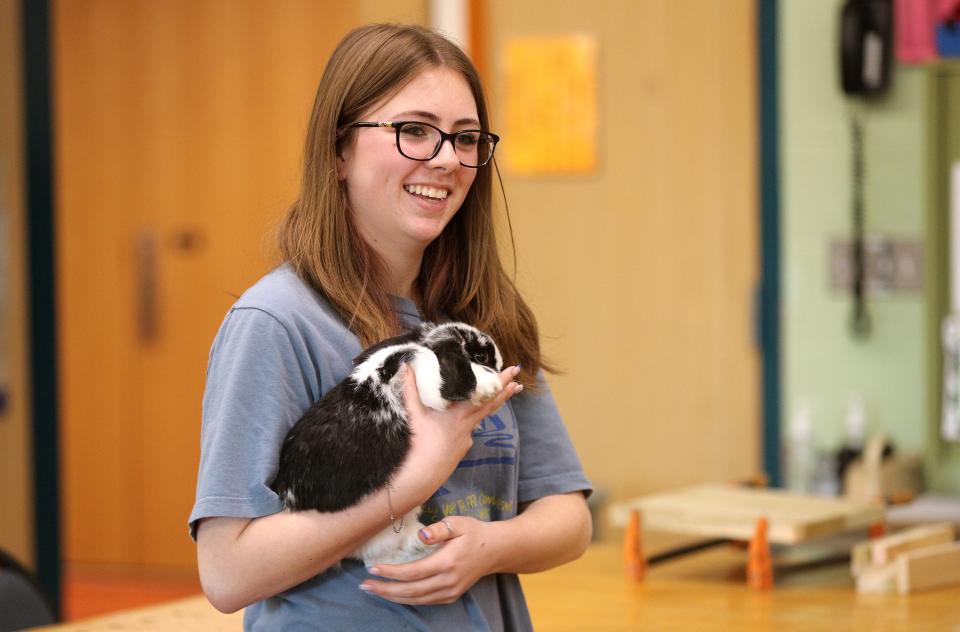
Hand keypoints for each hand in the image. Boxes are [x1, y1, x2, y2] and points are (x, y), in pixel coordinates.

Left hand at [359, 516, 497, 604]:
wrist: (495, 550)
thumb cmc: (474, 532)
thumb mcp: (458, 523)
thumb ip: (438, 529)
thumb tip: (420, 535)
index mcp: (447, 562)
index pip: (412, 572)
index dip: (390, 573)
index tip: (372, 568)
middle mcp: (447, 581)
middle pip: (410, 591)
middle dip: (385, 589)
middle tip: (365, 585)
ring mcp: (450, 591)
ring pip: (416, 600)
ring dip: (393, 597)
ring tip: (374, 590)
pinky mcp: (451, 596)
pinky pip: (425, 601)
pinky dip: (407, 599)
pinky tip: (394, 593)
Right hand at [399, 364, 521, 486]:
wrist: (424, 473)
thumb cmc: (420, 442)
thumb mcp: (415, 413)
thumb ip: (410, 389)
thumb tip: (406, 366)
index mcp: (460, 414)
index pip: (486, 395)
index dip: (500, 383)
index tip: (514, 372)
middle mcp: (469, 424)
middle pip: (492, 404)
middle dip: (505, 390)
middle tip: (518, 377)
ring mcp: (468, 437)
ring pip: (481, 416)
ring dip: (491, 404)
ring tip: (502, 393)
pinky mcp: (464, 446)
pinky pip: (468, 428)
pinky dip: (468, 420)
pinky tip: (459, 419)